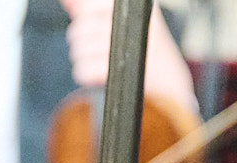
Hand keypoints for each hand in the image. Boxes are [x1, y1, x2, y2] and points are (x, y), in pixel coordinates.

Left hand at [63, 0, 191, 105]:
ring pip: (81, 49)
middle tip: (97, 50)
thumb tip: (67, 0)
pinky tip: (99, 75)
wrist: (169, 80)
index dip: (85, 21)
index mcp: (133, 6)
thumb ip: (88, 10)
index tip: (96, 31)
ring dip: (83, 60)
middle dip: (81, 43)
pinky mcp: (125, 70)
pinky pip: (86, 69)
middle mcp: (135, 20)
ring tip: (100, 62)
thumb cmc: (139, 49)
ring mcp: (132, 45)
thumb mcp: (117, 22)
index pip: (89, 8)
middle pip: (81, 28)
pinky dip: (86, 75)